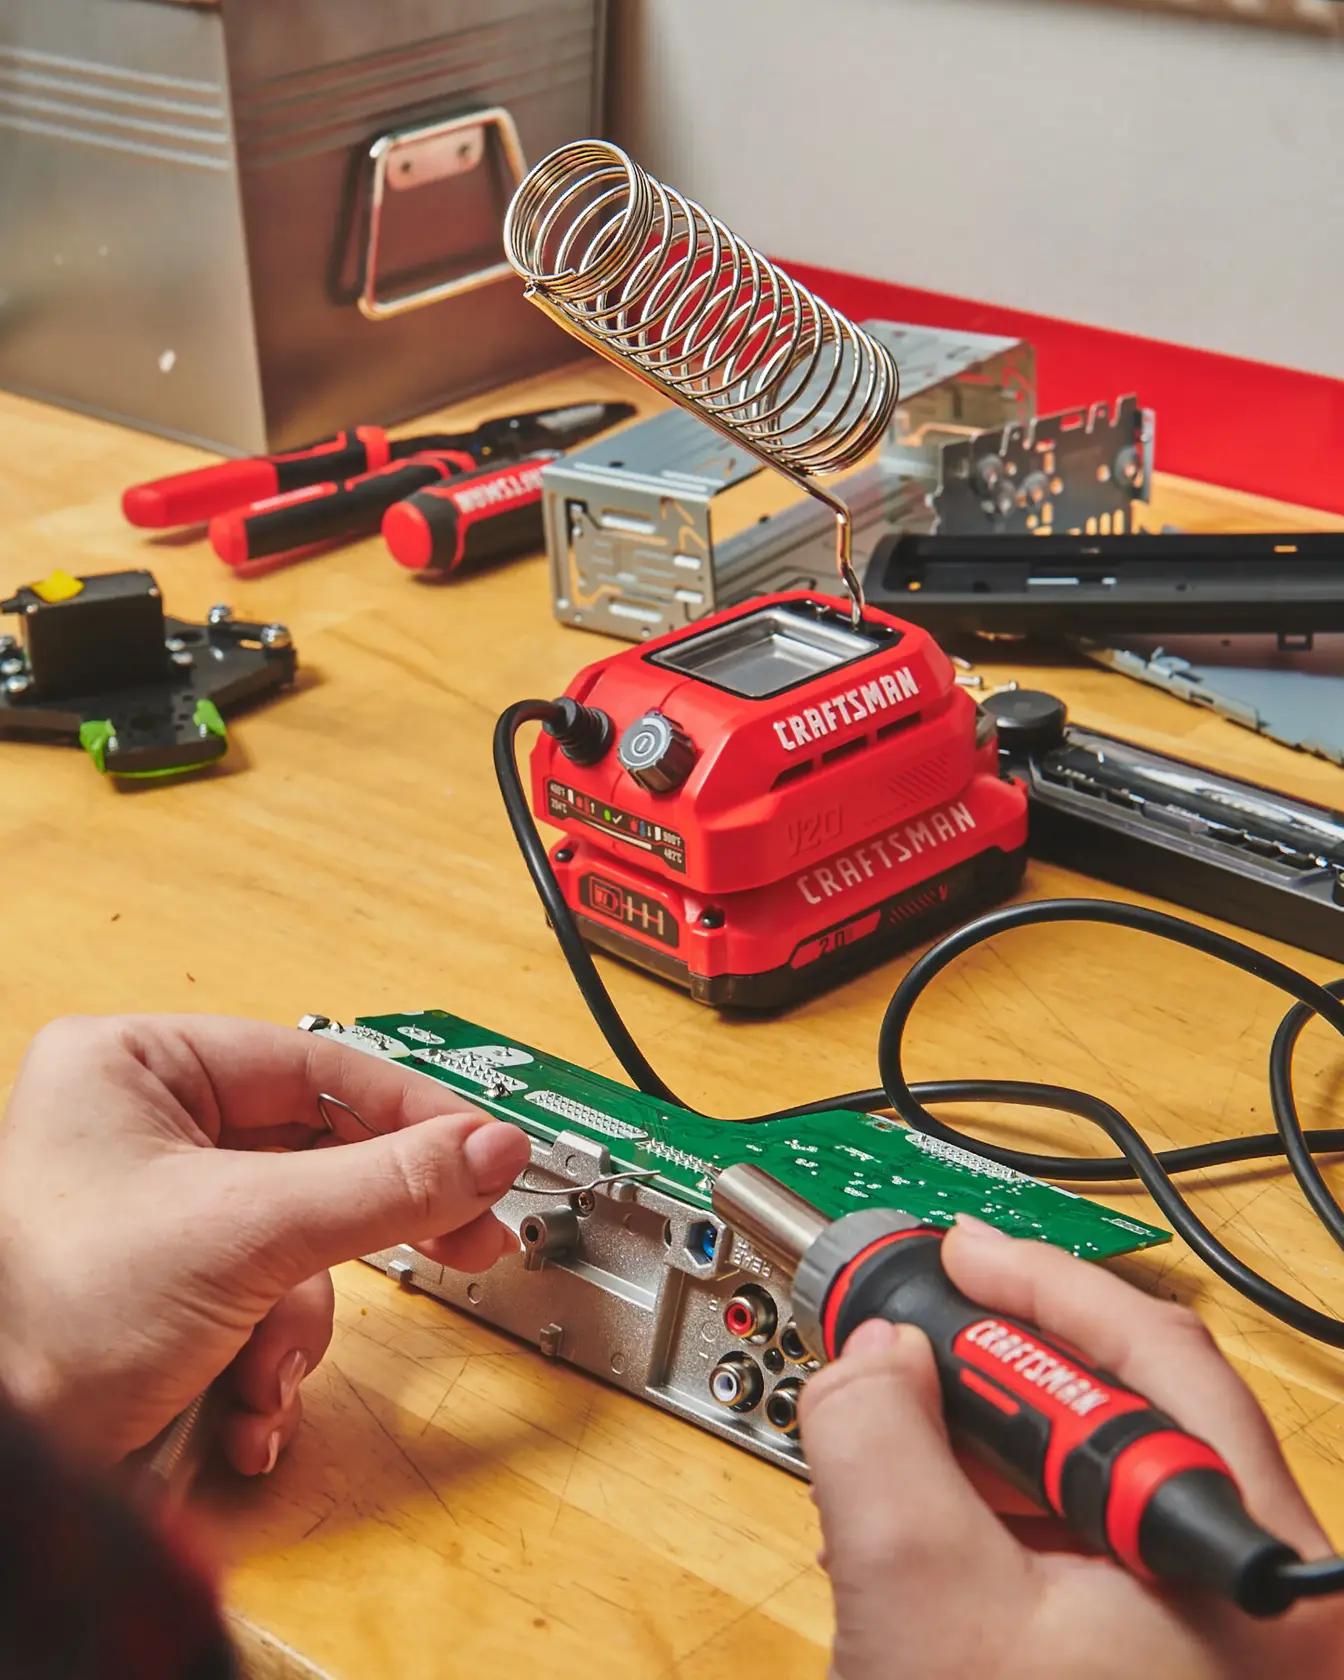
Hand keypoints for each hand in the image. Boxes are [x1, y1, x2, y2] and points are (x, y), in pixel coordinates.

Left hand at [0, 1014, 529, 1471]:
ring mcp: (159, 1211)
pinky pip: (268, 1297)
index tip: (487, 1150)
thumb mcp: (247, 1233)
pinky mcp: (173, 1286)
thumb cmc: (47, 1323)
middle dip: (371, 1226)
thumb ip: (386, 1183)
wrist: (8, 1468)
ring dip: (298, 1322)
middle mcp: (145, 1127)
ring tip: (263, 1371)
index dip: (411, 1111)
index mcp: (135, 1066)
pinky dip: (268, 1357)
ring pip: (302, 1240)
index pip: (315, 1065)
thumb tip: (489, 1148)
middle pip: (318, 1154)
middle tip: (468, 1234)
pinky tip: (239, 1402)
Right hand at [800, 1217, 1343, 1679]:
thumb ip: (875, 1441)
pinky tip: (950, 1530)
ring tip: (914, 1437)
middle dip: (1007, 1367)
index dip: (1038, 1287)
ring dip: (1001, 1443)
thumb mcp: (917, 1604)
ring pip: (1111, 1483)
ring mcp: (1234, 1647)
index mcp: (1252, 1578)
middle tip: (921, 1336)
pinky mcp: (1184, 1671)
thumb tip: (874, 1359)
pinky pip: (1100, 1552)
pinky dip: (1017, 1516)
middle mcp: (1270, 1606)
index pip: (1154, 1358)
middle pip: (1138, 1413)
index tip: (961, 1253)